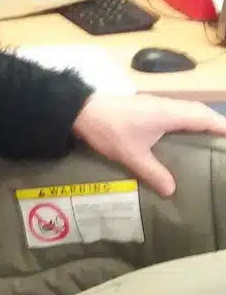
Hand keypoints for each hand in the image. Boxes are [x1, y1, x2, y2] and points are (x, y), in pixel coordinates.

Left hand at [71, 94, 225, 196]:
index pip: (203, 117)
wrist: (83, 111)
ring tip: (210, 138)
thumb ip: (153, 172)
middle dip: (215, 123)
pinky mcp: (147, 106)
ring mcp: (156, 104)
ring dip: (201, 120)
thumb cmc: (110, 131)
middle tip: (224, 140)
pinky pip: (176, 110)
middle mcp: (167, 105)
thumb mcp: (132, 155)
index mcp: (169, 114)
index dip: (220, 126)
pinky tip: (183, 133)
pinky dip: (187, 119)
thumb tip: (172, 191)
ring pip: (187, 109)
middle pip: (199, 111)